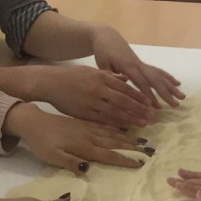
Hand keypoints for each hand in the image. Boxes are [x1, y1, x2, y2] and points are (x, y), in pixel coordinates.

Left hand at [4, 103, 150, 174]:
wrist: (33, 122)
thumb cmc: (42, 143)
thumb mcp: (52, 156)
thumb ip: (70, 162)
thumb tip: (88, 171)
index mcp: (82, 146)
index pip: (107, 154)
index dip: (124, 159)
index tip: (139, 163)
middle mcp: (89, 135)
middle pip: (114, 141)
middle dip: (132, 146)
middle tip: (149, 149)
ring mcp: (87, 127)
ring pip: (112, 131)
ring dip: (128, 135)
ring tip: (142, 137)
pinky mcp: (84, 122)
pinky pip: (104, 122)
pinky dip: (116, 124)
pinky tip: (123, 125)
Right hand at [26, 63, 156, 126]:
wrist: (49, 82)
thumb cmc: (71, 76)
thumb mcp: (91, 71)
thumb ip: (109, 76)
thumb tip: (126, 79)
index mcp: (101, 76)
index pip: (124, 87)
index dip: (138, 96)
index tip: (150, 103)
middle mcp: (98, 89)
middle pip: (122, 100)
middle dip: (138, 109)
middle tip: (151, 116)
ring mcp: (90, 102)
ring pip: (114, 112)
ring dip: (129, 119)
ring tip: (142, 124)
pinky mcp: (82, 113)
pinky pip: (101, 120)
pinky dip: (113, 124)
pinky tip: (123, 129)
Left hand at [91, 26, 184, 108]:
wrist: (107, 36)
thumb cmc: (103, 52)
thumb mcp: (102, 64)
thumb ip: (111, 75)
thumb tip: (121, 86)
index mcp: (127, 66)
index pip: (140, 82)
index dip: (148, 94)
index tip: (156, 106)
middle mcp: (138, 65)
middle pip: (155, 79)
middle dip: (166, 92)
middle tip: (176, 104)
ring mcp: (142, 64)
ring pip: (159, 75)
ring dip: (171, 86)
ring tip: (182, 96)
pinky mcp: (142, 64)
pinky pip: (157, 70)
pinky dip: (168, 77)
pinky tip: (177, 83)